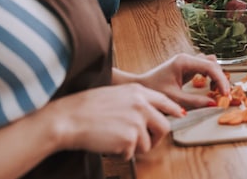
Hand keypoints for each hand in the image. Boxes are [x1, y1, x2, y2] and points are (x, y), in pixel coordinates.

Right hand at [45, 82, 181, 158]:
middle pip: (164, 126)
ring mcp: (137, 121)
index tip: (179, 115)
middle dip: (155, 138)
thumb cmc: (84, 108)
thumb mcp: (114, 94)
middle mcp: (141, 104)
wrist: (68, 119)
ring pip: (147, 144)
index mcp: (137, 91)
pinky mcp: (130, 138)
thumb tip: (148, 114)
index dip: (173, 110)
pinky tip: (107, 144)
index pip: (164, 101)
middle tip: (142, 143)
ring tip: (113, 140)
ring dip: (133, 148)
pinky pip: (131, 154)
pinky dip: (120, 154)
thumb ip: (134, 101)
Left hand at [129, 53, 229, 108]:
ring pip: (210, 64)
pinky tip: (209, 87)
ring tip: (216, 91)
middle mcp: (187, 58)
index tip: (226, 94)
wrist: (140, 86)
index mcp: (184, 61)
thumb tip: (213, 104)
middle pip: (213, 63)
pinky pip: (205, 68)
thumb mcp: (174, 98)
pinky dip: (210, 76)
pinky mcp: (187, 67)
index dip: (221, 81)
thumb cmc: (152, 90)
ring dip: (216, 76)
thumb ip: (195, 102)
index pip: (210, 67)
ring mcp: (187, 62)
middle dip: (221, 78)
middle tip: (224, 95)